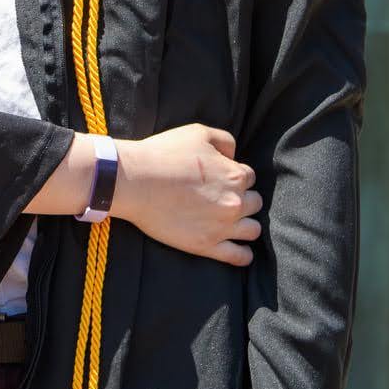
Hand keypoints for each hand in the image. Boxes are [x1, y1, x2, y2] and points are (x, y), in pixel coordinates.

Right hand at [115, 125, 260, 266]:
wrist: (134, 182)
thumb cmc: (163, 154)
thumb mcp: (197, 132)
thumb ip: (224, 140)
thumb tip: (233, 155)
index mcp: (235, 175)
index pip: (250, 177)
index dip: (234, 176)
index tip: (219, 179)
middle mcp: (235, 202)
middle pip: (254, 203)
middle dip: (243, 199)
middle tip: (222, 198)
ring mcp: (222, 226)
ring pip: (253, 230)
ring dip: (245, 224)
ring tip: (231, 222)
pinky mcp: (206, 245)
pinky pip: (239, 256)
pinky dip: (244, 254)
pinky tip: (239, 250)